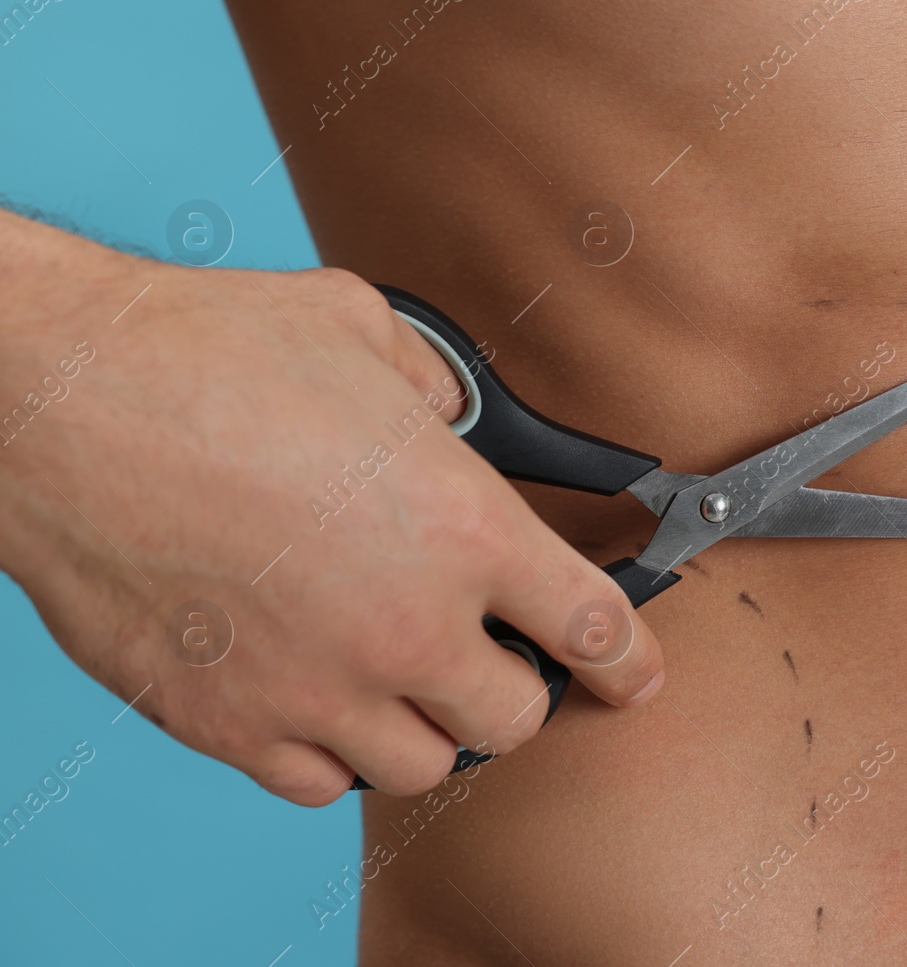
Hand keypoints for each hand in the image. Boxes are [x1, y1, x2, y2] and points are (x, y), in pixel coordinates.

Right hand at [0, 213, 663, 802]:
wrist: (61, 402)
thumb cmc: (205, 352)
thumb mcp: (367, 333)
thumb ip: (441, 394)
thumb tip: (456, 426)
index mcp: (462, 527)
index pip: (592, 626)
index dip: (628, 659)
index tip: (634, 674)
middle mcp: (405, 625)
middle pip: (516, 717)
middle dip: (517, 686)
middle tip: (488, 651)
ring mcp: (316, 688)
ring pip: (423, 764)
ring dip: (429, 725)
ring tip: (400, 673)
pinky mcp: (229, 725)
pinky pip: (322, 784)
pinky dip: (337, 752)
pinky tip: (322, 697)